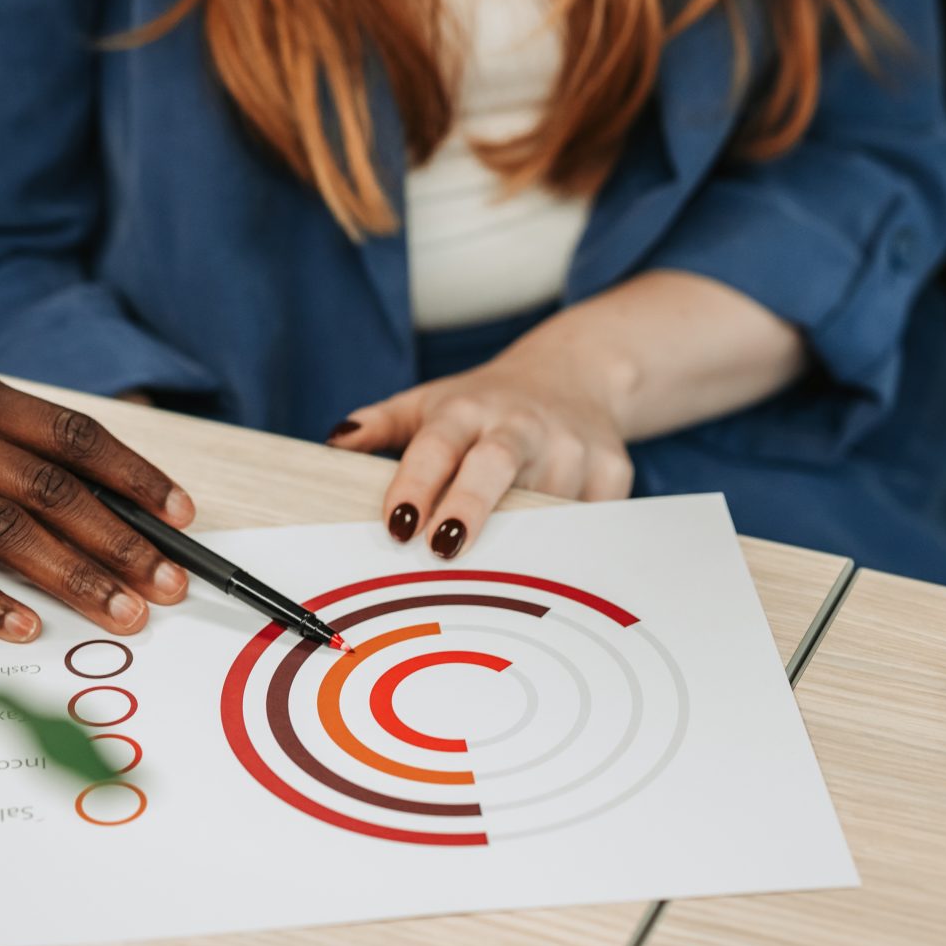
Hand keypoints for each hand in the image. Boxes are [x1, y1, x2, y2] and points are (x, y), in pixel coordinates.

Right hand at [0, 344, 195, 642]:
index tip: (181, 516)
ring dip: (70, 576)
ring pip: (1, 531)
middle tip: (169, 585)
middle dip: (119, 541)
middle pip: (49, 491)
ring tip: (122, 613)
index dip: (134, 476)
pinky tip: (25, 625)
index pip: (72, 436)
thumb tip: (91, 479)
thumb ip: (5, 428)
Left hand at [327, 327, 634, 558]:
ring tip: (498, 571)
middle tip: (443, 550)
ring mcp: (572, 447)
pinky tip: (549, 556)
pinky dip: (566, 544)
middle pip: (495, 463)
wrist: (576, 374)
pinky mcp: (612, 471)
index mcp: (468, 409)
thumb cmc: (486, 404)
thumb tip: (333, 445)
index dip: (415, 484)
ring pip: (545, 505)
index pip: (436, 445)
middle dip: (470, 505)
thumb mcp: (429, 403)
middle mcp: (521, 423)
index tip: (397, 524)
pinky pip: (587, 522)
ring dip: (519, 540)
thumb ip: (380, 426)